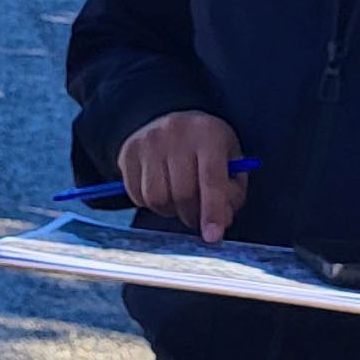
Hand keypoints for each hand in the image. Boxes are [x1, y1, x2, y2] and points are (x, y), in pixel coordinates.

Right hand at [118, 111, 244, 242]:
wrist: (175, 123)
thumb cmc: (208, 150)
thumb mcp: (232, 166)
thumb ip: (231, 196)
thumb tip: (219, 224)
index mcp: (208, 133)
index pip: (211, 179)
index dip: (212, 211)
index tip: (212, 237)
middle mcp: (176, 131)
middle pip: (182, 193)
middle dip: (191, 214)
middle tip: (196, 217)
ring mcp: (148, 140)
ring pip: (156, 198)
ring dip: (169, 209)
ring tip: (178, 200)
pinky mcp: (128, 151)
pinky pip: (136, 195)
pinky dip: (150, 203)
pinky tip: (161, 189)